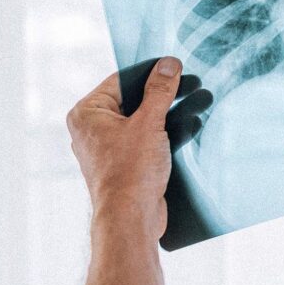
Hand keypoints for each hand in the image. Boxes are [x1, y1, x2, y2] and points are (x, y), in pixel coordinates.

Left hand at [66, 57, 212, 237]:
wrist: (131, 220)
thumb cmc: (131, 172)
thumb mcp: (149, 123)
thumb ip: (159, 91)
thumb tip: (168, 64)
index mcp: (87, 113)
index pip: (121, 80)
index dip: (150, 72)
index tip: (174, 66)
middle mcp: (92, 129)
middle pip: (132, 100)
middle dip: (163, 95)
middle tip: (189, 84)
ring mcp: (107, 148)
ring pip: (141, 121)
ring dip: (167, 115)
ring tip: (196, 104)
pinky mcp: (124, 164)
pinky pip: (144, 140)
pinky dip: (163, 134)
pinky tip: (188, 127)